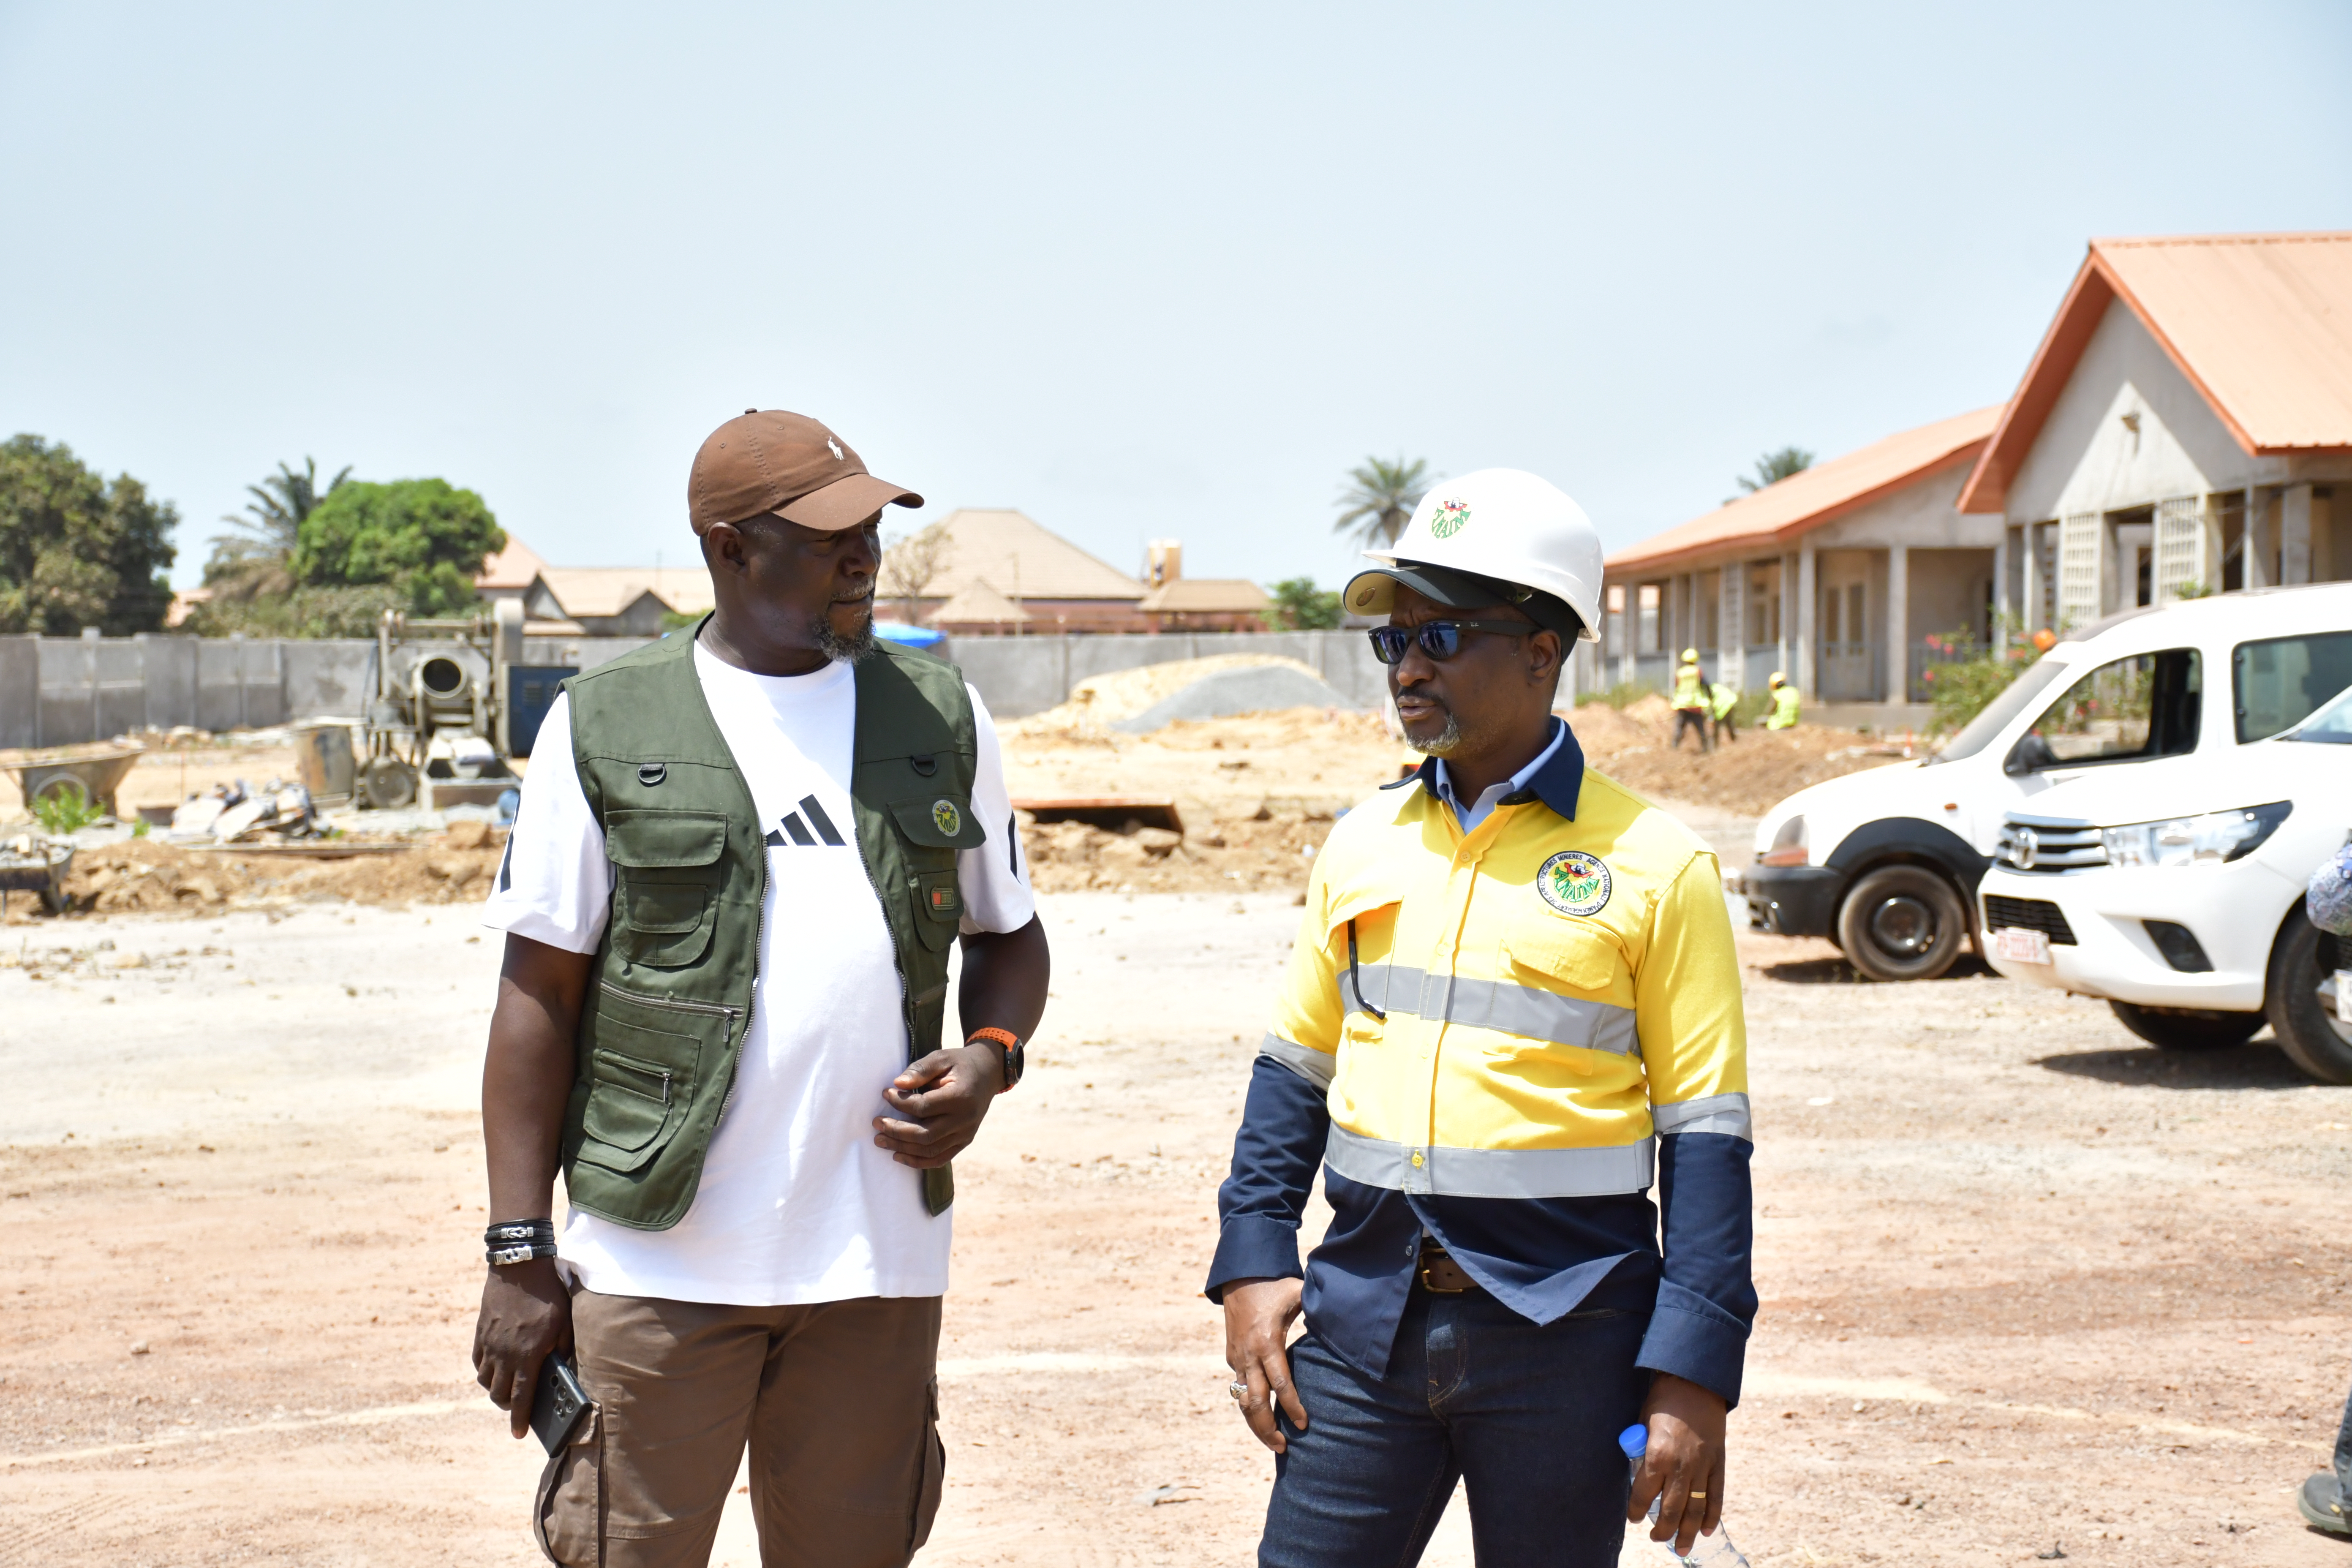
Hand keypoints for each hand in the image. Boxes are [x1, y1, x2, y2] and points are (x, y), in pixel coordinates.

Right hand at [472, 1255, 572, 1439]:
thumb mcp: (564, 1323)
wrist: (520, 1268)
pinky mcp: (480, 1333)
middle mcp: (504, 1354)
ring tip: (506, 1388)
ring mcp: (489, 1344)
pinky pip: (477, 1362)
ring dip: (494, 1390)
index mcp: (527, 1355)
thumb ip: (562, 1350)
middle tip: (517, 1408)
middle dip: (507, 1407)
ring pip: (485, 1381)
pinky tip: (494, 1369)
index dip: (520, 1419)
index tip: (519, 1434)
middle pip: (499, 1394)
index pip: (522, 1397)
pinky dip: (484, 1371)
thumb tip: (559, 1370)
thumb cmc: (549, 1295)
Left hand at [873, 1044, 1003, 1167]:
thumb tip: (897, 1084)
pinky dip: (919, 1161)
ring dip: (902, 1148)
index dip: (900, 1103)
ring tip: (880, 1140)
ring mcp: (966, 1134)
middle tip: (876, 1123)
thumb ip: (920, 1069)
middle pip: (924, 1134)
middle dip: (896, 1130)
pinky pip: (940, 1159)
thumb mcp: (942, 1057)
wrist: (988, 1074)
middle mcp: (965, 1120)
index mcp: (960, 1097)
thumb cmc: (960, 1064)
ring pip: (930, 1150)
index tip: (885, 1093)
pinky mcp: (964, 1142)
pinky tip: (899, 1156)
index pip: (923, 1107)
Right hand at [1221, 1276, 1305, 1452]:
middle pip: (1254, 1402)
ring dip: (1255, 1425)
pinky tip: (1263, 1420)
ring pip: (1241, 1401)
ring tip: (1274, 1442)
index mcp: (1267, 1342)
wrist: (1238, 1275)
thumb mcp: (1298, 1294)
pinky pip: (1238, 1388)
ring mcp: (1237, 1357)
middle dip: (1268, 1429)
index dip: (1292, 1407)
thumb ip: (1319, 1309)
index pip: (1280, 1384)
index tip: (1305, 1425)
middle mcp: (1248, 1354)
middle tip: (1284, 1448)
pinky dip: (1249, 1407)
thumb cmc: (1275, 1285)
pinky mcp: (1231, 1357)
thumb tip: (1349, 1319)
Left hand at [1626, 1372, 1726, 1555]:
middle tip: (1656, 1539)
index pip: (1642, 1495)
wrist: (1695, 1384)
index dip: (1635, 1510)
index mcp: (1656, 1456)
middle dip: (1662, 1530)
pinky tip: (1706, 1530)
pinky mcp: (1718, 1464)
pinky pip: (1716, 1496)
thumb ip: (1642, 1452)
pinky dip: (1712, 1516)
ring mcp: (1702, 1467)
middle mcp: (1680, 1467)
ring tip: (1681, 1548)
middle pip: (1670, 1510)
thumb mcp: (1643, 1426)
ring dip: (1687, 1532)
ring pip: (1695, 1509)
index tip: (1633, 1519)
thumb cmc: (1663, 1403)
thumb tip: (1638, 1474)